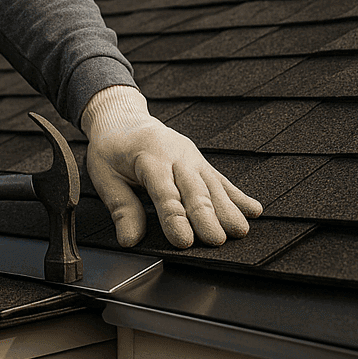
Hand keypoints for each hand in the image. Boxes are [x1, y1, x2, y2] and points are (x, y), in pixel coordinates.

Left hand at [82, 85, 262, 248]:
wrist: (123, 118)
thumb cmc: (111, 148)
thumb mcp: (104, 175)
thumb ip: (121, 206)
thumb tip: (130, 239)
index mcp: (148, 156)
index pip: (164, 192)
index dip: (174, 217)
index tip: (184, 240)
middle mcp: (175, 155)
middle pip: (194, 189)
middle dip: (206, 216)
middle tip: (216, 240)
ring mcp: (192, 157)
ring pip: (212, 185)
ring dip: (228, 209)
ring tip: (239, 231)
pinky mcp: (201, 162)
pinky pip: (221, 180)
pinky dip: (238, 196)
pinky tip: (254, 210)